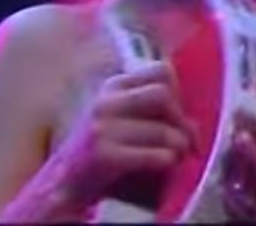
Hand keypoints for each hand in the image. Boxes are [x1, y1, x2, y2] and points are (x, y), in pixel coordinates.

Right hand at [55, 62, 196, 210]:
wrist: (63, 183)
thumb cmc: (102, 151)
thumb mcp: (124, 121)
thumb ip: (155, 115)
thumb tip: (192, 128)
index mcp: (114, 86)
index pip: (161, 71)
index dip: (177, 91)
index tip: (177, 113)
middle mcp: (107, 101)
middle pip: (163, 95)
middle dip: (180, 119)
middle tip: (185, 139)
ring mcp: (103, 128)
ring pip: (162, 129)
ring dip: (179, 145)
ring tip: (178, 156)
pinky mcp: (103, 155)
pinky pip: (154, 154)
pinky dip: (167, 160)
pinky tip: (165, 165)